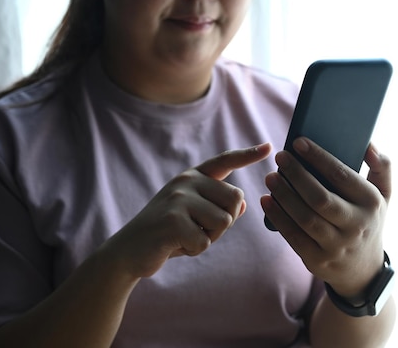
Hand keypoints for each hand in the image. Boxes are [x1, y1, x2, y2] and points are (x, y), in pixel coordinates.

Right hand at [101, 143, 271, 279]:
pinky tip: (174, 245)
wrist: (128, 251)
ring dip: (209, 238)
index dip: (248, 155)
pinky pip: (204, 241)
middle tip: (196, 229)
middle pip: (235, 200)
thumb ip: (218, 208)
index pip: (225, 161)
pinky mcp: (173, 220)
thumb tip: (243, 203)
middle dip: (224, 223)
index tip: (269, 147)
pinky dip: (193, 250)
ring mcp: (178, 198)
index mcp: (193, 177)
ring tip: (184, 236)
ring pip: (224, 222)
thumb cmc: (167, 234)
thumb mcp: (195, 217)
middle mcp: (186, 181)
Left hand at [261, 138, 390, 297]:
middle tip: (280, 158)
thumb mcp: (384, 196)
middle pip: (320, 198)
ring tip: (271, 177)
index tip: (298, 142)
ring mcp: (336, 246)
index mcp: (371, 204)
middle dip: (297, 175)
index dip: (318, 157)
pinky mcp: (318, 260)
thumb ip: (382, 168)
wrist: (363, 270)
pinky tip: (266, 200)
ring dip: (284, 195)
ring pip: (305, 218)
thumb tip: (368, 145)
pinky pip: (294, 237)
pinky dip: (278, 217)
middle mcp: (356, 226)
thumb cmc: (368, 220)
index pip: (342, 176)